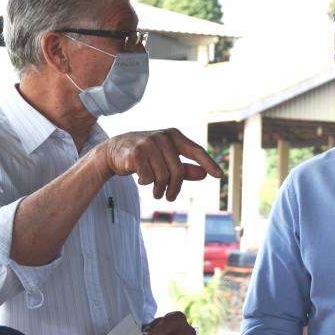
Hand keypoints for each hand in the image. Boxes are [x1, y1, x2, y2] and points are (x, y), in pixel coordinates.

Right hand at [103, 129, 223, 200]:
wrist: (115, 150)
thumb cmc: (147, 155)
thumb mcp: (167, 159)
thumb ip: (185, 167)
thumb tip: (204, 174)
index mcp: (174, 136)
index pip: (196, 150)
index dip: (208, 163)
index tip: (220, 175)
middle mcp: (163, 137)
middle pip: (178, 171)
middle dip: (175, 188)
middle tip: (170, 197)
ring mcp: (149, 143)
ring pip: (163, 176)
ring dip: (160, 189)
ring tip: (157, 193)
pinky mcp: (135, 153)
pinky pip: (148, 177)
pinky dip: (146, 183)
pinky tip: (142, 181)